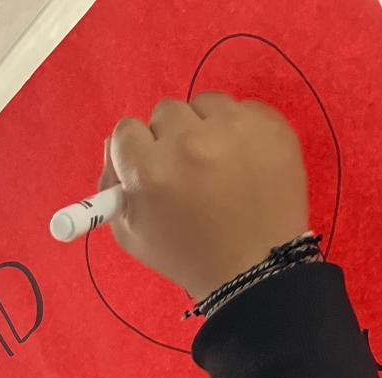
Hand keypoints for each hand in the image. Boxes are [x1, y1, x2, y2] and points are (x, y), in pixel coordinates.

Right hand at [100, 93, 308, 299]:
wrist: (255, 270)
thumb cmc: (187, 256)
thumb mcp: (131, 234)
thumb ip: (111, 185)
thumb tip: (115, 145)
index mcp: (150, 171)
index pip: (126, 130)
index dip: (136, 151)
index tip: (151, 169)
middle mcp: (190, 141)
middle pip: (165, 112)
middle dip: (170, 139)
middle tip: (187, 172)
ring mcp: (234, 129)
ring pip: (205, 104)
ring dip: (204, 128)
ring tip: (217, 165)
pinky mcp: (269, 125)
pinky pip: (242, 108)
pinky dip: (239, 131)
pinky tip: (243, 163)